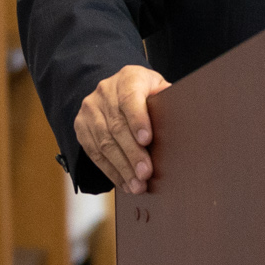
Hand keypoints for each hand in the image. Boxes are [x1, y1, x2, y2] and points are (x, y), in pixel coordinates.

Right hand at [76, 65, 170, 193]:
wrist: (116, 88)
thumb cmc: (146, 92)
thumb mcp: (158, 88)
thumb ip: (167, 98)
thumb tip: (182, 111)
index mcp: (128, 79)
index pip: (131, 99)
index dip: (138, 120)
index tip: (147, 140)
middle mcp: (105, 92)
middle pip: (117, 127)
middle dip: (132, 153)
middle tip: (145, 173)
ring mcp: (90, 109)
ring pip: (104, 143)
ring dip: (121, 168)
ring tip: (137, 185)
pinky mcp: (81, 126)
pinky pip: (93, 153)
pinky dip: (110, 171)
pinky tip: (124, 183)